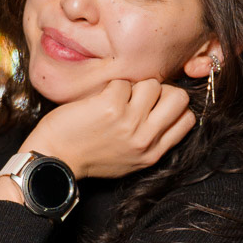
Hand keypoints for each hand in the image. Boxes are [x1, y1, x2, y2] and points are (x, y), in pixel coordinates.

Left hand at [27, 78, 195, 179]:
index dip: (174, 106)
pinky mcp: (110, 106)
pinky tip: (98, 101)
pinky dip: (110, 87)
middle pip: (179, 97)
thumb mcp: (130, 160)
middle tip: (140, 97)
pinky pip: (123, 81)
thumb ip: (151, 140)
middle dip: (162, 91)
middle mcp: (145, 139)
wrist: (55, 158)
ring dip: (134, 86)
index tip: (156, 105)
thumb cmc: (89, 156)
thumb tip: (165, 111)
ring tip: (116, 99)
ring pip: (152, 84)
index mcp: (153, 153)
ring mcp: (129, 122)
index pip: (187, 119)